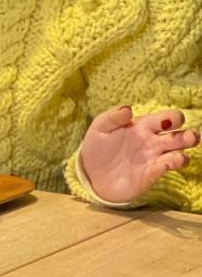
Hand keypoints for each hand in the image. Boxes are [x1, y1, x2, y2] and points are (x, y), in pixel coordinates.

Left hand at [80, 106, 200, 202]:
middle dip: (187, 136)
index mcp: (143, 126)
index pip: (164, 119)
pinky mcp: (150, 175)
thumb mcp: (100, 127)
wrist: (91, 173)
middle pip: (177, 137)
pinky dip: (169, 166)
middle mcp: (153, 142)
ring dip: (183, 153)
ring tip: (182, 155)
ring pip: (176, 154)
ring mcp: (153, 159)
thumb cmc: (98, 146)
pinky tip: (169, 163)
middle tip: (192, 136)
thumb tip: (129, 108)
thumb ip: (113, 116)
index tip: (174, 119)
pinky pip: (164, 169)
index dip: (172, 117)